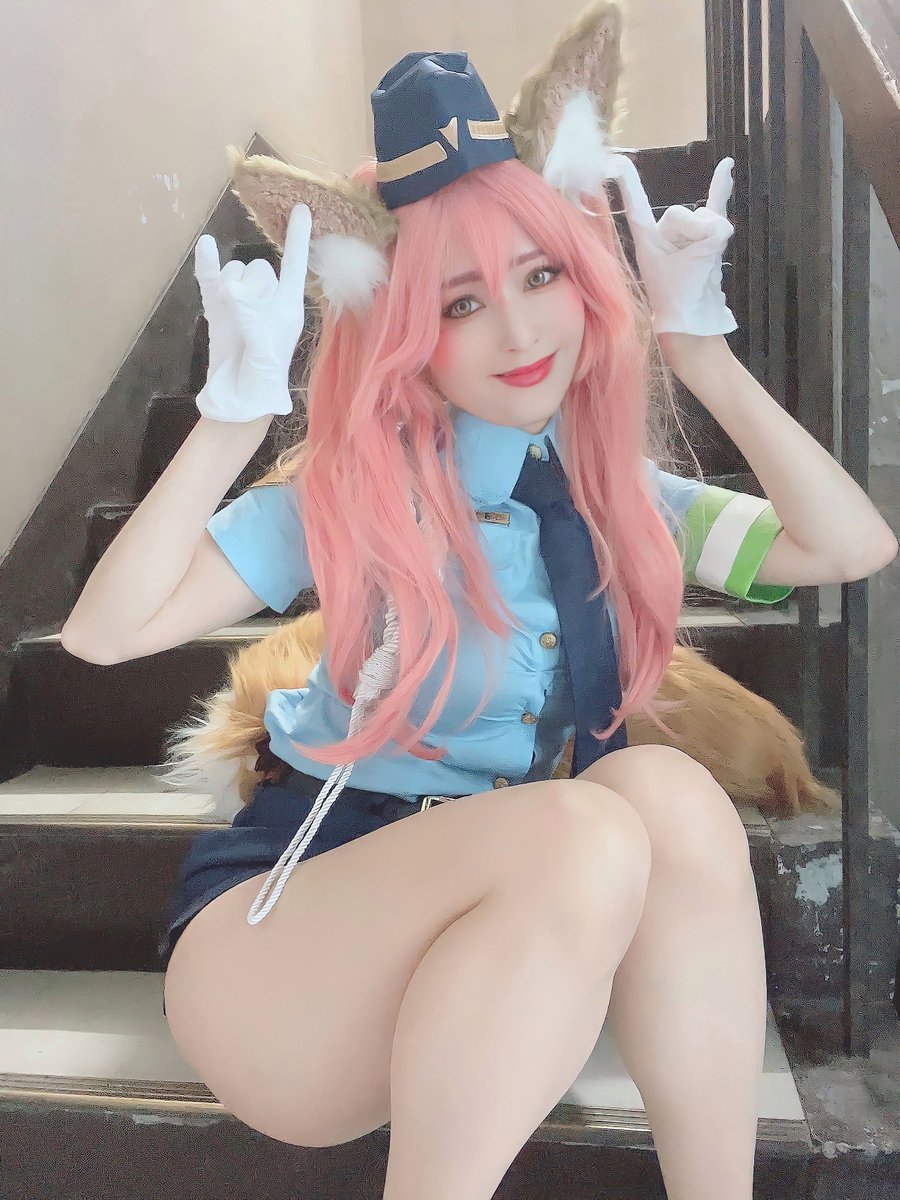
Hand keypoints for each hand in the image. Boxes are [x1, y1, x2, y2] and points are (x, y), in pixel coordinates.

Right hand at [193, 203, 311, 421]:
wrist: (237, 401)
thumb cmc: (262, 381)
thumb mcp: (263, 350)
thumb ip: (250, 317)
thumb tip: (231, 291)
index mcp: (288, 308)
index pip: (295, 265)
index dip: (298, 237)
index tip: (302, 207)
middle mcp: (266, 301)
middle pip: (259, 267)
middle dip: (250, 283)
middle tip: (246, 315)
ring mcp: (240, 304)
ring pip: (236, 272)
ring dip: (230, 285)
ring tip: (230, 316)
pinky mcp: (218, 309)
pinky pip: (211, 279)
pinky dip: (207, 264)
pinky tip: (206, 246)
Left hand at [609, 154, 737, 336]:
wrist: (694, 323)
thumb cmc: (683, 296)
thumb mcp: (696, 259)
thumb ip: (710, 232)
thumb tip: (721, 226)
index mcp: (646, 239)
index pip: (636, 205)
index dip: (628, 184)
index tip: (617, 161)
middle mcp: (662, 234)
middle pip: (684, 213)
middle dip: (694, 232)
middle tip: (689, 264)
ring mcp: (684, 235)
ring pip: (705, 219)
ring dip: (709, 239)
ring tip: (700, 268)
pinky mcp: (703, 239)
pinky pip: (713, 208)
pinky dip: (721, 188)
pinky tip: (727, 166)